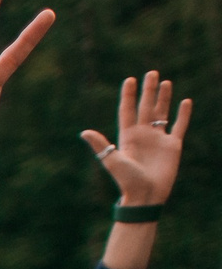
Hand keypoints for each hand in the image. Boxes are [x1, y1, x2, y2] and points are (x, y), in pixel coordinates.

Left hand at [83, 70, 192, 206]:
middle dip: (148, 90)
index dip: (129, 95)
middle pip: (145, 107)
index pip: (128, 111)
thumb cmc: (126, 181)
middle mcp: (143, 135)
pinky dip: (183, 114)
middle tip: (151, 73)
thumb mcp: (112, 161)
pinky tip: (185, 101)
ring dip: (163, 98)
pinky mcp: (173, 146)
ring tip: (165, 82)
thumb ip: (100, 145)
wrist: (145, 196)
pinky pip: (179, 125)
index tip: (130, 79)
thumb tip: (84, 132)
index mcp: (127, 136)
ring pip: (161, 113)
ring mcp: (158, 139)